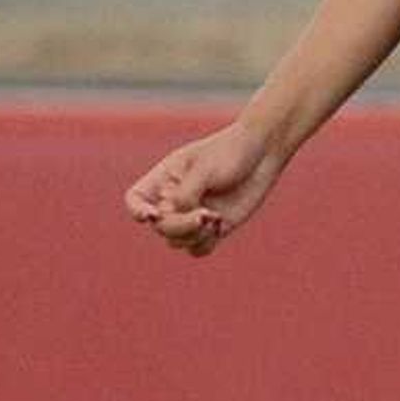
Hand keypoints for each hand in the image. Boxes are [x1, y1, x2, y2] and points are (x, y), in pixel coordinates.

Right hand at [123, 122, 283, 257]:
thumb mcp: (204, 169)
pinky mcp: (213, 227)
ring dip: (193, 235)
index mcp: (164, 178)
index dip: (137, 210)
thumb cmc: (231, 152)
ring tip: (214, 218)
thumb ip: (186, 195)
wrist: (264, 153)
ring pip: (176, 241)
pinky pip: (198, 248)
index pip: (136, 199)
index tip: (152, 215)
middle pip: (160, 226)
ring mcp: (192, 215)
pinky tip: (221, 224)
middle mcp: (174, 199)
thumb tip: (179, 216)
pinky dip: (206, 242)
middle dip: (179, 225)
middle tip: (205, 215)